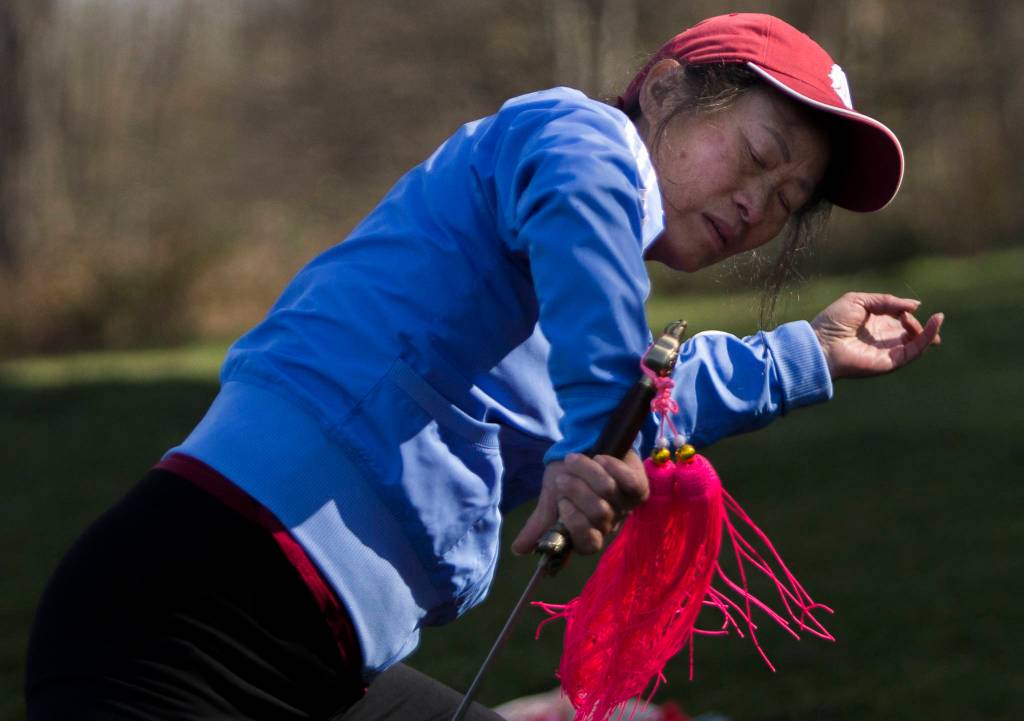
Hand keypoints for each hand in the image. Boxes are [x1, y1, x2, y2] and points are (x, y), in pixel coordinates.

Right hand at [511, 451, 648, 555]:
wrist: (583, 447)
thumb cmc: (567, 477)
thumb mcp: (550, 499)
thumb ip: (539, 524)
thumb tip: (518, 550)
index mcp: (587, 532)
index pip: (588, 544)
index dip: (576, 524)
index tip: (562, 504)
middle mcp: (608, 522)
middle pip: (599, 515)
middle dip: (578, 492)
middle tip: (563, 478)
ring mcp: (626, 505)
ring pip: (610, 493)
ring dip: (588, 472)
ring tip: (574, 460)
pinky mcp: (638, 486)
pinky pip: (629, 482)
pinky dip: (613, 468)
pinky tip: (600, 457)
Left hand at [811, 292, 943, 378]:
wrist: (821, 344)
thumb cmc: (833, 322)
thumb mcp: (860, 301)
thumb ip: (887, 301)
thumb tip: (916, 305)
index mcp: (874, 324)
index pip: (900, 318)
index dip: (906, 311)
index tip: (905, 308)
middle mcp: (883, 338)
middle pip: (911, 331)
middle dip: (920, 324)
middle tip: (917, 317)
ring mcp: (888, 351)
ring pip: (917, 342)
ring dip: (929, 330)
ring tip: (936, 319)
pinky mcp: (892, 361)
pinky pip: (915, 351)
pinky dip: (928, 338)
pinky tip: (935, 324)